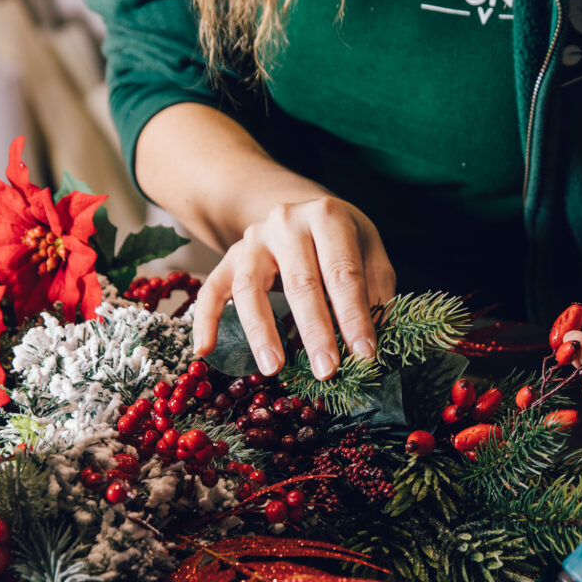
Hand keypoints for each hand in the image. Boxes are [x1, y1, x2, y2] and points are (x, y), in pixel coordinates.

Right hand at [191, 196, 395, 377]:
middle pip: (300, 283)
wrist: (300, 210)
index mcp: (328, 217)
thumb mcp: (369, 252)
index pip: (343, 273)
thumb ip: (375, 291)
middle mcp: (286, 223)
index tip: (365, 355)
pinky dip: (205, 320)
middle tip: (328, 371)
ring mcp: (253, 240)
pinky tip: (205, 350)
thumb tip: (377, 340)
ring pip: (250, 288)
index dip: (355, 316)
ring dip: (261, 331)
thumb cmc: (342, 241)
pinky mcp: (229, 257)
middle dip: (315, 332)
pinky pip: (212, 290)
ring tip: (274, 368)